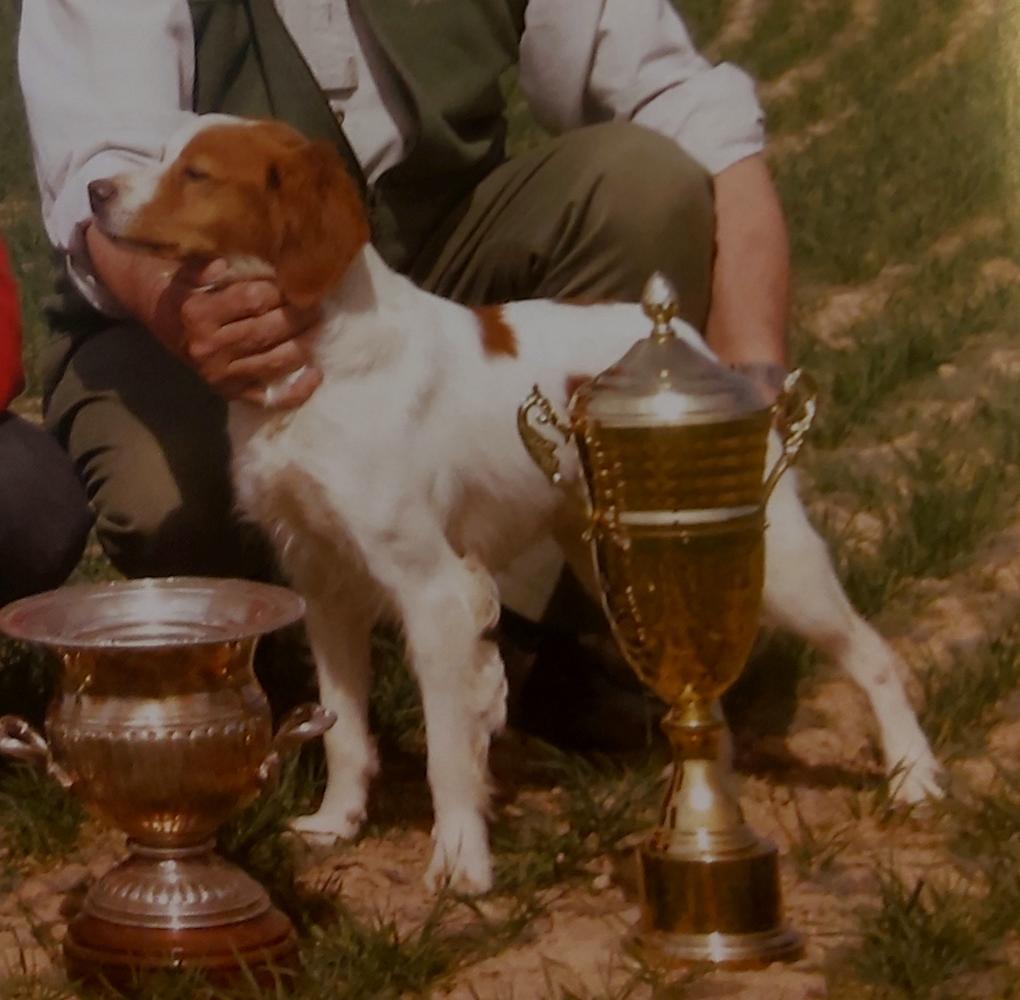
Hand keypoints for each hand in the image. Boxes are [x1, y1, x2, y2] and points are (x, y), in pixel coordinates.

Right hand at [84, 225, 320, 409]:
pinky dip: (296, 390)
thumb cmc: (175, 284)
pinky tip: (316, 374)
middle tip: (319, 303)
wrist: (150, 311)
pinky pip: (269, 398)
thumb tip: (224, 263)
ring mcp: (220, 374)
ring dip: (304, 346)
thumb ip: (204, 264)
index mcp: (197, 313)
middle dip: (299, 316)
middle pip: (267, 331)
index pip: (252, 300)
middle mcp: (208, 347)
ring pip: (274, 362)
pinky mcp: (230, 392)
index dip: (281, 290)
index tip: (298, 281)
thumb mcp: (183, 266)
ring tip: (320, 328)